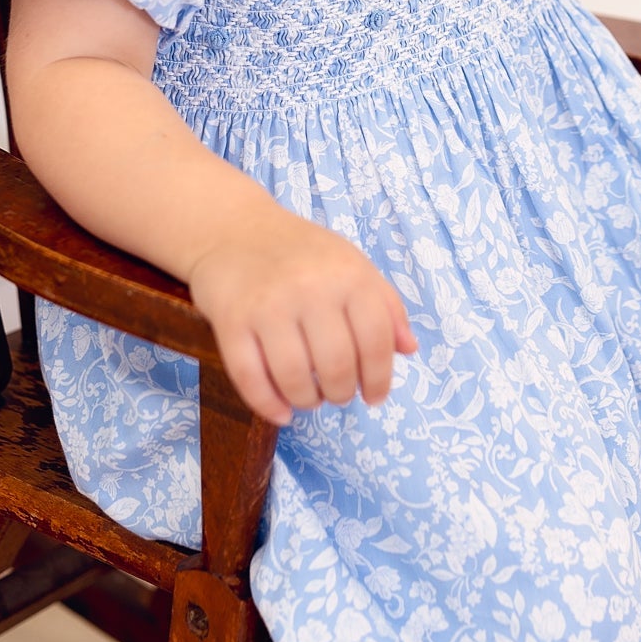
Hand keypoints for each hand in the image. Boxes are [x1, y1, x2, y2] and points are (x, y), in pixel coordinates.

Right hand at [188, 209, 417, 426]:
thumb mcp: (352, 265)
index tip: (375, 396)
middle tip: (338, 394)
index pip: (376, 340)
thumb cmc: (302, 253)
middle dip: (342, 393)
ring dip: (308, 401)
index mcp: (348, 274)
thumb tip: (410, 349)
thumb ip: (385, 305)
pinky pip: (250, 378)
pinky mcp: (231, 321)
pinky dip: (269, 405)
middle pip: (336, 366)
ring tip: (311, 398)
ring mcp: (268, 305)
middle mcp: (310, 288)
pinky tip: (282, 411)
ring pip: (294, 378)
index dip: (380, 378)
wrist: (234, 230)